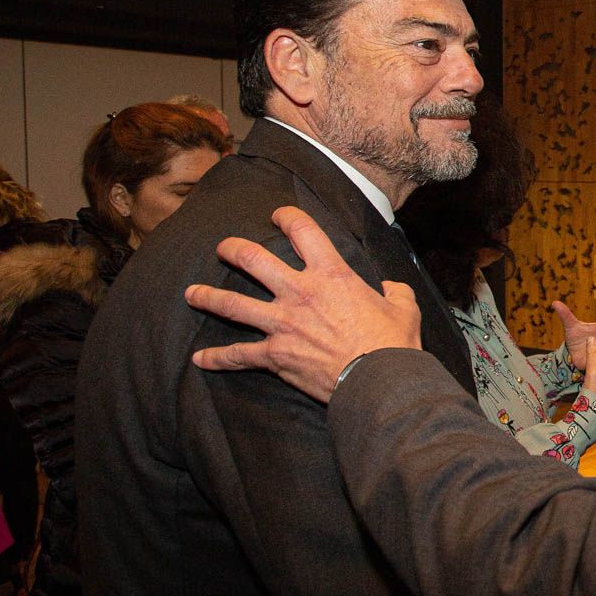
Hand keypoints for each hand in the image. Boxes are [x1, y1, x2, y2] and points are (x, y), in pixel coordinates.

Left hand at [185, 207, 421, 403]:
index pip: (302, 231)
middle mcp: (299, 293)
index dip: (287, 216)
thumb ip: (396, 292)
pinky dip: (217, 358)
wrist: (379, 381)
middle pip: (253, 259)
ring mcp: (282, 324)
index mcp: (331, 275)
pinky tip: (200, 358)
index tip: (278, 215)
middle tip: (224, 248)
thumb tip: (392, 289)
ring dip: (209, 297)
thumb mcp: (404, 309)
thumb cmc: (393, 344)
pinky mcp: (275, 355)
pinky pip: (238, 355)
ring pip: (233, 304)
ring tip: (192, 293)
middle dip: (234, 250)